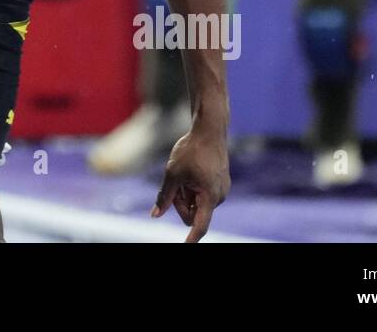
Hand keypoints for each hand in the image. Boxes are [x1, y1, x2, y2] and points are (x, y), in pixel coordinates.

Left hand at [151, 123, 229, 241]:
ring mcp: (221, 190)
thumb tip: (155, 215)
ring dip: (187, 195)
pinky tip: (191, 173)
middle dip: (181, 205)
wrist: (209, 130)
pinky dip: (193, 190)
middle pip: (193, 214)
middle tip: (174, 185)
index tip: (186, 247)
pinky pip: (203, 196)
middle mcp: (219, 197)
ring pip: (197, 204)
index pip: (200, 225)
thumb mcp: (172, 173)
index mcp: (209, 196)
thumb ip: (164, 196)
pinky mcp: (220, 184)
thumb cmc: (191, 150)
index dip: (192, 238)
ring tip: (184, 175)